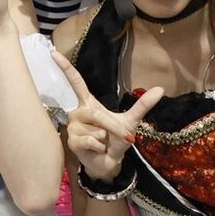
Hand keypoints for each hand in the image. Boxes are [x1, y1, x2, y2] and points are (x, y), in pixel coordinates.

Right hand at [54, 49, 165, 182]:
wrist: (110, 162)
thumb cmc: (116, 139)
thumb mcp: (131, 121)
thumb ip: (142, 105)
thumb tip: (161, 89)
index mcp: (88, 103)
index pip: (76, 82)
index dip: (66, 68)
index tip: (53, 53)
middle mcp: (77, 112)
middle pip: (95, 113)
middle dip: (113, 127)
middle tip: (125, 137)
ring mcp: (73, 127)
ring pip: (95, 129)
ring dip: (106, 139)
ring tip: (103, 143)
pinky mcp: (72, 141)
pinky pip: (91, 141)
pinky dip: (100, 147)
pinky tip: (96, 150)